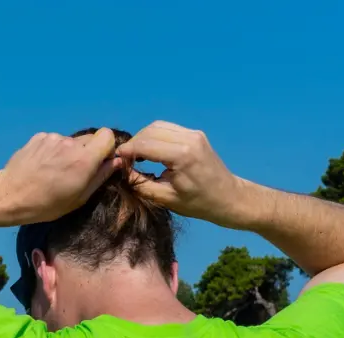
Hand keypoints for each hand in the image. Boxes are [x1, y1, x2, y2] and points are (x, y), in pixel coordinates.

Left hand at [0, 128, 119, 224]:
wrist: (10, 195)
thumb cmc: (47, 204)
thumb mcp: (79, 198)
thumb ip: (100, 177)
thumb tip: (116, 161)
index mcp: (84, 159)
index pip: (107, 135)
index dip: (106, 148)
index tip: (99, 162)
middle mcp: (70, 144)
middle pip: (89, 139)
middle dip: (87, 153)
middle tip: (74, 171)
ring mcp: (53, 138)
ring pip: (70, 141)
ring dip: (68, 152)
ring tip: (54, 171)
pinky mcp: (39, 137)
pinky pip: (54, 140)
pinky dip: (53, 150)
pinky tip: (42, 165)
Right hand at [115, 121, 243, 226]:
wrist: (228, 197)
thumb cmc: (198, 203)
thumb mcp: (165, 198)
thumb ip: (141, 183)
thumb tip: (121, 171)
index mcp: (182, 155)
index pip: (145, 145)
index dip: (127, 151)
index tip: (115, 160)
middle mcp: (188, 138)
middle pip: (150, 131)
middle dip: (134, 143)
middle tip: (124, 159)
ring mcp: (193, 133)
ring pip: (158, 126)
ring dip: (143, 138)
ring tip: (136, 155)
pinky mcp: (195, 134)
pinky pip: (168, 129)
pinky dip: (155, 137)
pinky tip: (150, 151)